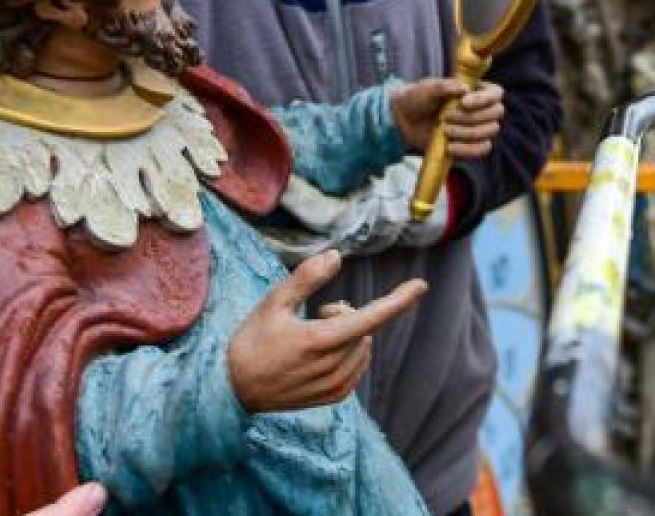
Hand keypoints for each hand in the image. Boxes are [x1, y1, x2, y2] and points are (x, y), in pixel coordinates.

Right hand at [226, 250, 426, 412]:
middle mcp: (332, 366)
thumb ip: (307, 277)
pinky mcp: (334, 397)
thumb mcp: (274, 302)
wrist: (233, 389)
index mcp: (319, 340)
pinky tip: (316, 356)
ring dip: (346, 335)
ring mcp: (335, 385)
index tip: (421, 285)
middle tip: (312, 316)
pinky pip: (357, 365)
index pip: (370, 316)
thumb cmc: (252, 340)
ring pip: (361, 346)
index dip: (398, 299)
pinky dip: (346, 353)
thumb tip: (337, 256)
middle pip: (362, 327)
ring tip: (309, 339)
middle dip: (345, 314)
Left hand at [390, 78, 505, 157]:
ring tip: (445, 130)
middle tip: (446, 117)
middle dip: (471, 117)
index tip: (463, 102)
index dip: (484, 99)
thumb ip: (444, 86)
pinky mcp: (471, 145)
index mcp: (476, 90)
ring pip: (490, 131)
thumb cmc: (419, 98)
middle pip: (496, 113)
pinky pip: (481, 149)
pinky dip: (467, 149)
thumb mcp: (426, 89)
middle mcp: (482, 108)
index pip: (496, 93)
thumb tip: (464, 88)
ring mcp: (478, 127)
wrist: (405, 120)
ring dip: (468, 132)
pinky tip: (450, 147)